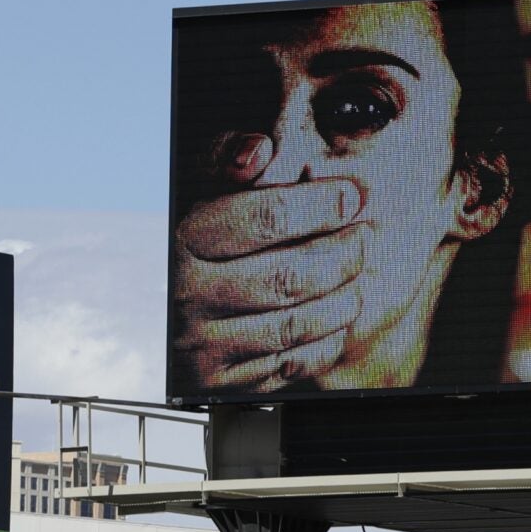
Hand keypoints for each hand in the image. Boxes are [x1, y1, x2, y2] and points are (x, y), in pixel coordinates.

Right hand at [174, 134, 366, 390]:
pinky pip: (291, 364)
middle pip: (288, 277)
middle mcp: (189, 296)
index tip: (350, 198)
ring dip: (343, 299)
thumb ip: (227, 160)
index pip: (264, 218)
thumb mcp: (201, 191)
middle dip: (342, 255)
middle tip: (364, 238)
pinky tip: (339, 315)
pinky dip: (326, 340)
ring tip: (359, 275)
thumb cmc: (201, 242)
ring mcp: (205, 345)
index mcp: (185, 241)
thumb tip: (259, 149)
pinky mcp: (223, 382)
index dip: (318, 206)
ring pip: (295, 325)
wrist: (166, 313)